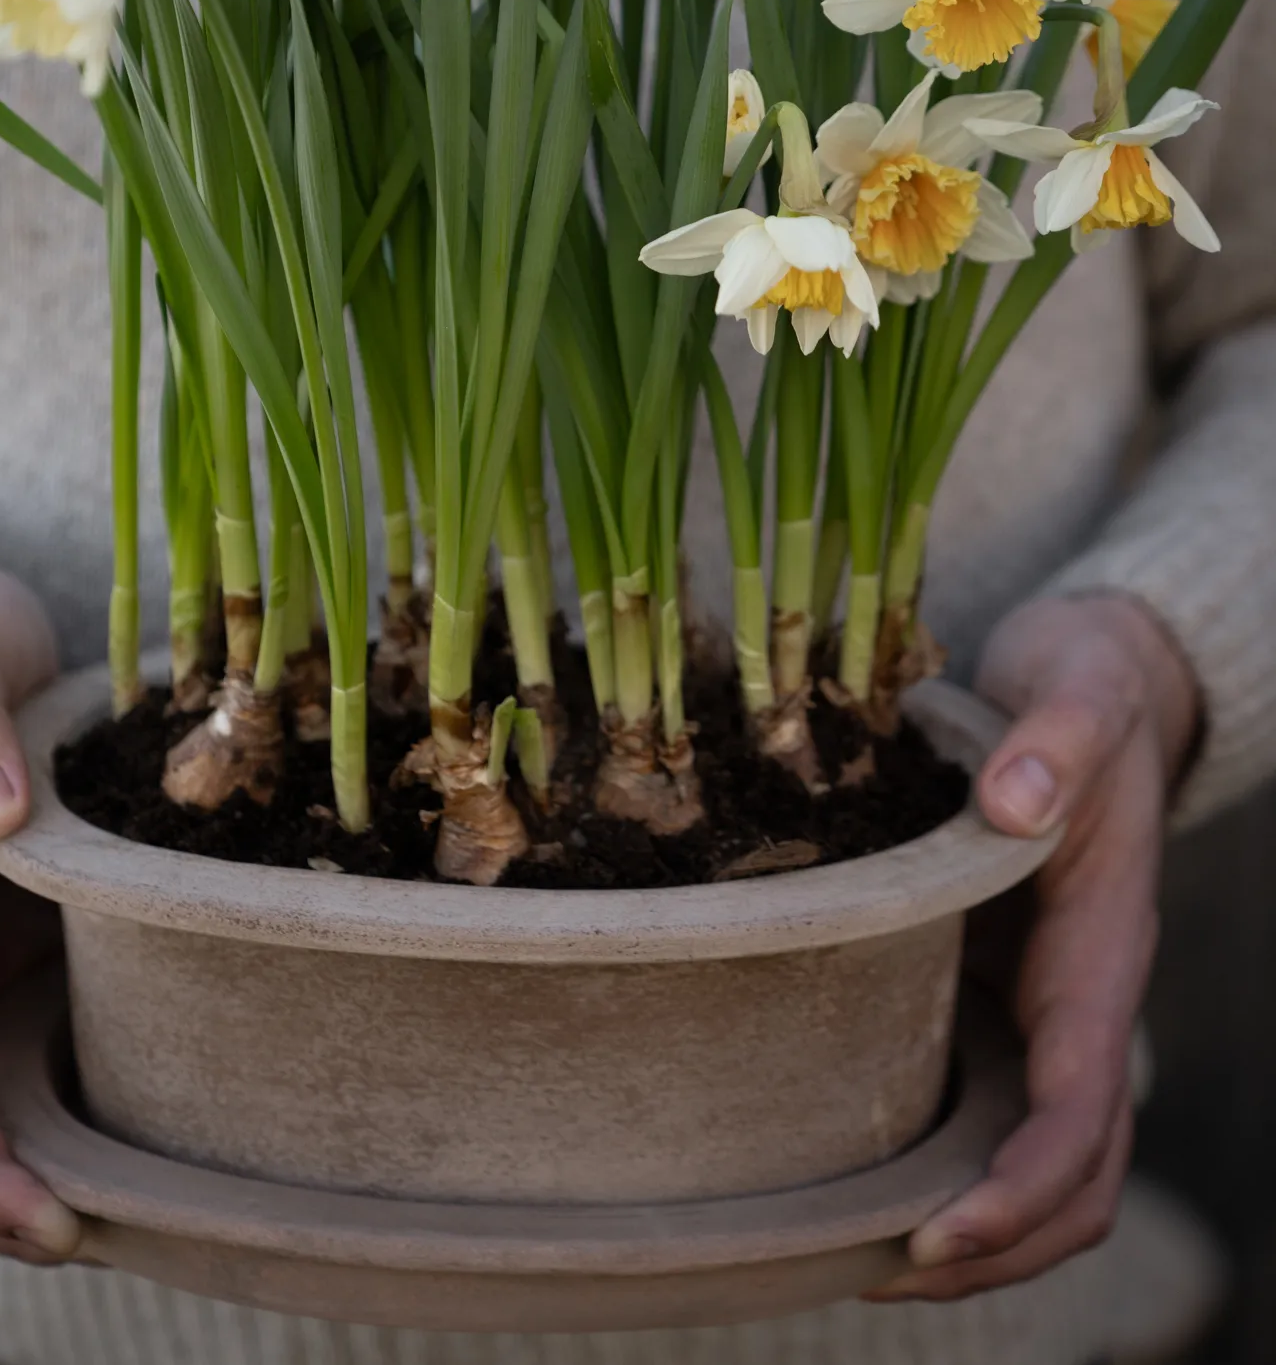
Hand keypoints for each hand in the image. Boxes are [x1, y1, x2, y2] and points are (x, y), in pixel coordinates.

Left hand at [869, 592, 1197, 1301]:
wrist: (1091, 679)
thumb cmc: (1086, 689)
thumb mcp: (1079, 692)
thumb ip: (1058, 741)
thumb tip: (1014, 805)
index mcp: (1100, 952)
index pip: (1083, 1108)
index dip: (1024, 1187)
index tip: (948, 1232)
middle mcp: (1074, 998)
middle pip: (1070, 1174)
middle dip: (996, 1246)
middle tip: (882, 1273)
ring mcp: (1035, 1001)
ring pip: (1030, 1156)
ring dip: (968, 1225)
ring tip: (858, 1256)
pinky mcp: (992, 985)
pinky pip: (982, 1100)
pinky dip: (941, 1157)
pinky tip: (852, 1168)